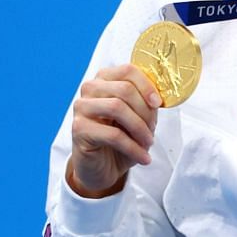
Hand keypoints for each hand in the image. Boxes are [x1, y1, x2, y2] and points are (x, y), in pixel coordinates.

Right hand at [66, 64, 162, 197]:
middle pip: (124, 89)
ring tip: (148, 143)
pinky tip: (143, 158)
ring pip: (117, 107)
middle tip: (153, 130)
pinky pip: (112, 135)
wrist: (102, 166)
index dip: (147, 86)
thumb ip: (145, 103)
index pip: (128, 70)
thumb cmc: (122, 138)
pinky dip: (133, 148)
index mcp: (105, 79)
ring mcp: (81, 107)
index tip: (158, 103)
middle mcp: (90, 89)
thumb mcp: (138, 117)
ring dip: (140, 128)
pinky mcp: (78, 128)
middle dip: (145, 112)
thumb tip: (158, 98)